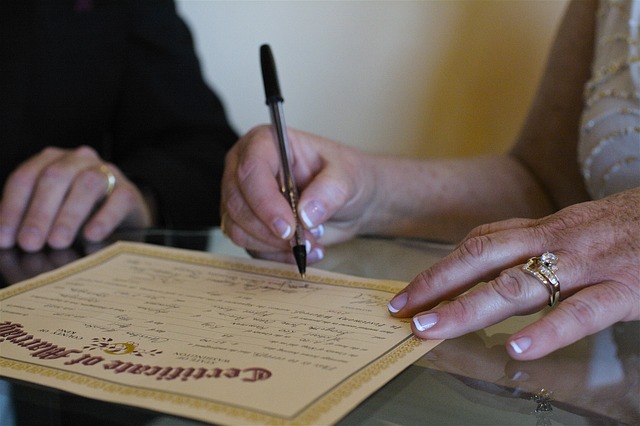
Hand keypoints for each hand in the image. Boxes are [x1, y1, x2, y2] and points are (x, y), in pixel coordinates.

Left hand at [0, 146, 151, 251]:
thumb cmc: (80, 213)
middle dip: (39, 212)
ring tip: (58, 242)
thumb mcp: (50, 211)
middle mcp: (78, 160)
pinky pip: (118, 199)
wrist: (123, 213)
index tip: (6, 238)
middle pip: (54, 178)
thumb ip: (30, 219)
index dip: (12, 208)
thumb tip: (6, 241)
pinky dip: (103, 218)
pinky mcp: (129, 190)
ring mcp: (106, 172)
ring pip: (86, 184)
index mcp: (51, 160)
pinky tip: (91, 236)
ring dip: (68, 215)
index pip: (26, 178)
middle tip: (30, 243)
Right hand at [221, 125, 377, 262]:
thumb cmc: (345, 177)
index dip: (265, 202)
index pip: (250, 170)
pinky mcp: (246, 223)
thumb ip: (330, 191)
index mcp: (265, 143)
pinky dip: (276, 255)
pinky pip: (248, 246)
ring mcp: (243, 197)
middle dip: (270, 230)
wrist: (349, 201)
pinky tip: (302, 251)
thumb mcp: (347, 177)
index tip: (289, 227)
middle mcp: (245, 167)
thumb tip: (306, 213)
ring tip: (310, 243)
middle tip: (306, 240)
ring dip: (274, 245)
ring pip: (237, 228)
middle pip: (237, 203)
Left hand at [388, 187, 639, 359]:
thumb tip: (489, 280)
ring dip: (470, 308)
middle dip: (438, 284)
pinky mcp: (625, 289)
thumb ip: (531, 251)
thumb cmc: (624, 228)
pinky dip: (548, 331)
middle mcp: (555, 242)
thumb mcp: (571, 232)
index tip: (408, 293)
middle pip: (483, 258)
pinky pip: (582, 312)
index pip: (478, 244)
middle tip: (403, 311)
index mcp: (543, 230)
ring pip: (519, 285)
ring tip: (434, 329)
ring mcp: (587, 264)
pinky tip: (517, 348)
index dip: (439, 268)